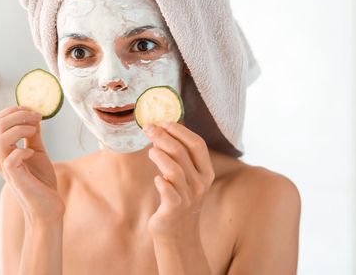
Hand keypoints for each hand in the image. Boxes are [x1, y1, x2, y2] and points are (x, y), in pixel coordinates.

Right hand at [0, 105, 64, 223]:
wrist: (48, 208)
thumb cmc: (41, 181)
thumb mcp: (37, 152)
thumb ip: (33, 135)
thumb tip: (34, 116)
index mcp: (2, 150)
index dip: (11, 111)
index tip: (32, 110)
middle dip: (16, 114)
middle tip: (36, 117)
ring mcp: (5, 168)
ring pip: (0, 138)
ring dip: (20, 128)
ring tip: (35, 131)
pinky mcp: (15, 178)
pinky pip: (11, 158)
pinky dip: (23, 150)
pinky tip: (32, 153)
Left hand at [142, 121, 214, 239]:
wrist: (178, 233)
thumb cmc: (179, 198)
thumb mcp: (186, 177)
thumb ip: (179, 157)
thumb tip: (160, 131)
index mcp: (206, 172)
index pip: (197, 144)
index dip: (180, 131)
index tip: (164, 121)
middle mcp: (201, 183)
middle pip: (183, 153)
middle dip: (164, 137)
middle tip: (149, 128)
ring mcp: (189, 197)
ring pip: (175, 170)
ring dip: (160, 156)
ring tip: (150, 151)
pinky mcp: (175, 209)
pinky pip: (168, 191)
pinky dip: (161, 182)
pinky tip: (156, 179)